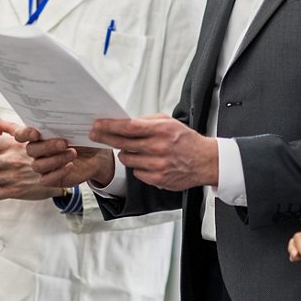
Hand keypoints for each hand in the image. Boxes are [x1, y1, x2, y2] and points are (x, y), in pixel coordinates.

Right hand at [11, 122, 115, 188]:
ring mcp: (42, 165)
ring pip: (38, 165)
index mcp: (37, 135)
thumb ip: (67, 121)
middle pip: (31, 150)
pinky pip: (46, 180)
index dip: (25, 134)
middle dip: (47, 146)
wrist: (94, 155)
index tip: (36, 133)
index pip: (21, 134)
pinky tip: (70, 166)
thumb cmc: (80, 138)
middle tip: (64, 143)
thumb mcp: (76, 128)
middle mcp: (36, 151)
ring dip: (56, 159)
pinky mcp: (49, 179)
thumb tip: (68, 110)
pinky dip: (58, 172)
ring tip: (73, 153)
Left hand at [89, 114, 217, 190]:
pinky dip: (138, 166)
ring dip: (126, 153)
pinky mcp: (158, 179)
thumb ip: (147, 121)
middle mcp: (159, 147)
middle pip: (122, 143)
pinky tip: (148, 162)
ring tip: (136, 150)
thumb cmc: (186, 140)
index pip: (129, 127)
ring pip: (127, 159)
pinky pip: (136, 172)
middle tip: (95, 134)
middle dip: (105, 138)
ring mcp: (158, 165)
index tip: (97, 125)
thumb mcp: (169, 122)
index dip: (110, 126)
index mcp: (161, 130)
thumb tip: (123, 122)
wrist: (205, 161)